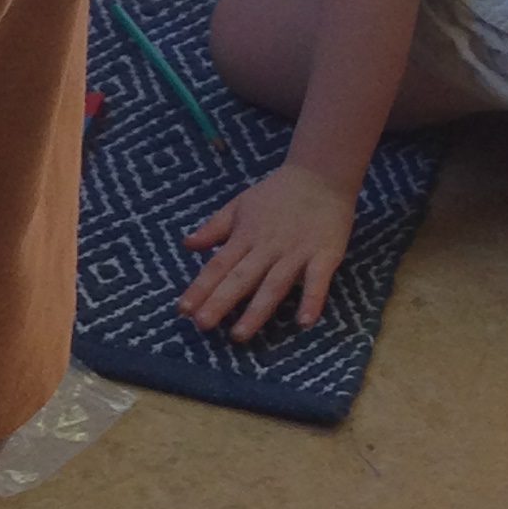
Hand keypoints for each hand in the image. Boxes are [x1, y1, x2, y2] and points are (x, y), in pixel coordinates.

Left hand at [179, 162, 356, 340]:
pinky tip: (304, 322)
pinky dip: (312, 300)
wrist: (322, 174)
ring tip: (240, 334)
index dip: (200, 288)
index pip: (218, 266)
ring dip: (257, 311)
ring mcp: (296, 253)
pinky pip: (318, 281)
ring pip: (273, 285)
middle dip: (220, 301)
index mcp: (246, 236)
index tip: (183, 310)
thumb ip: (214, 227)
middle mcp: (268, 247)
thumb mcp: (240, 205)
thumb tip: (187, 245)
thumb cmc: (277, 193)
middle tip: (202, 325)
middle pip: (241, 278)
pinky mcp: (325, 255)